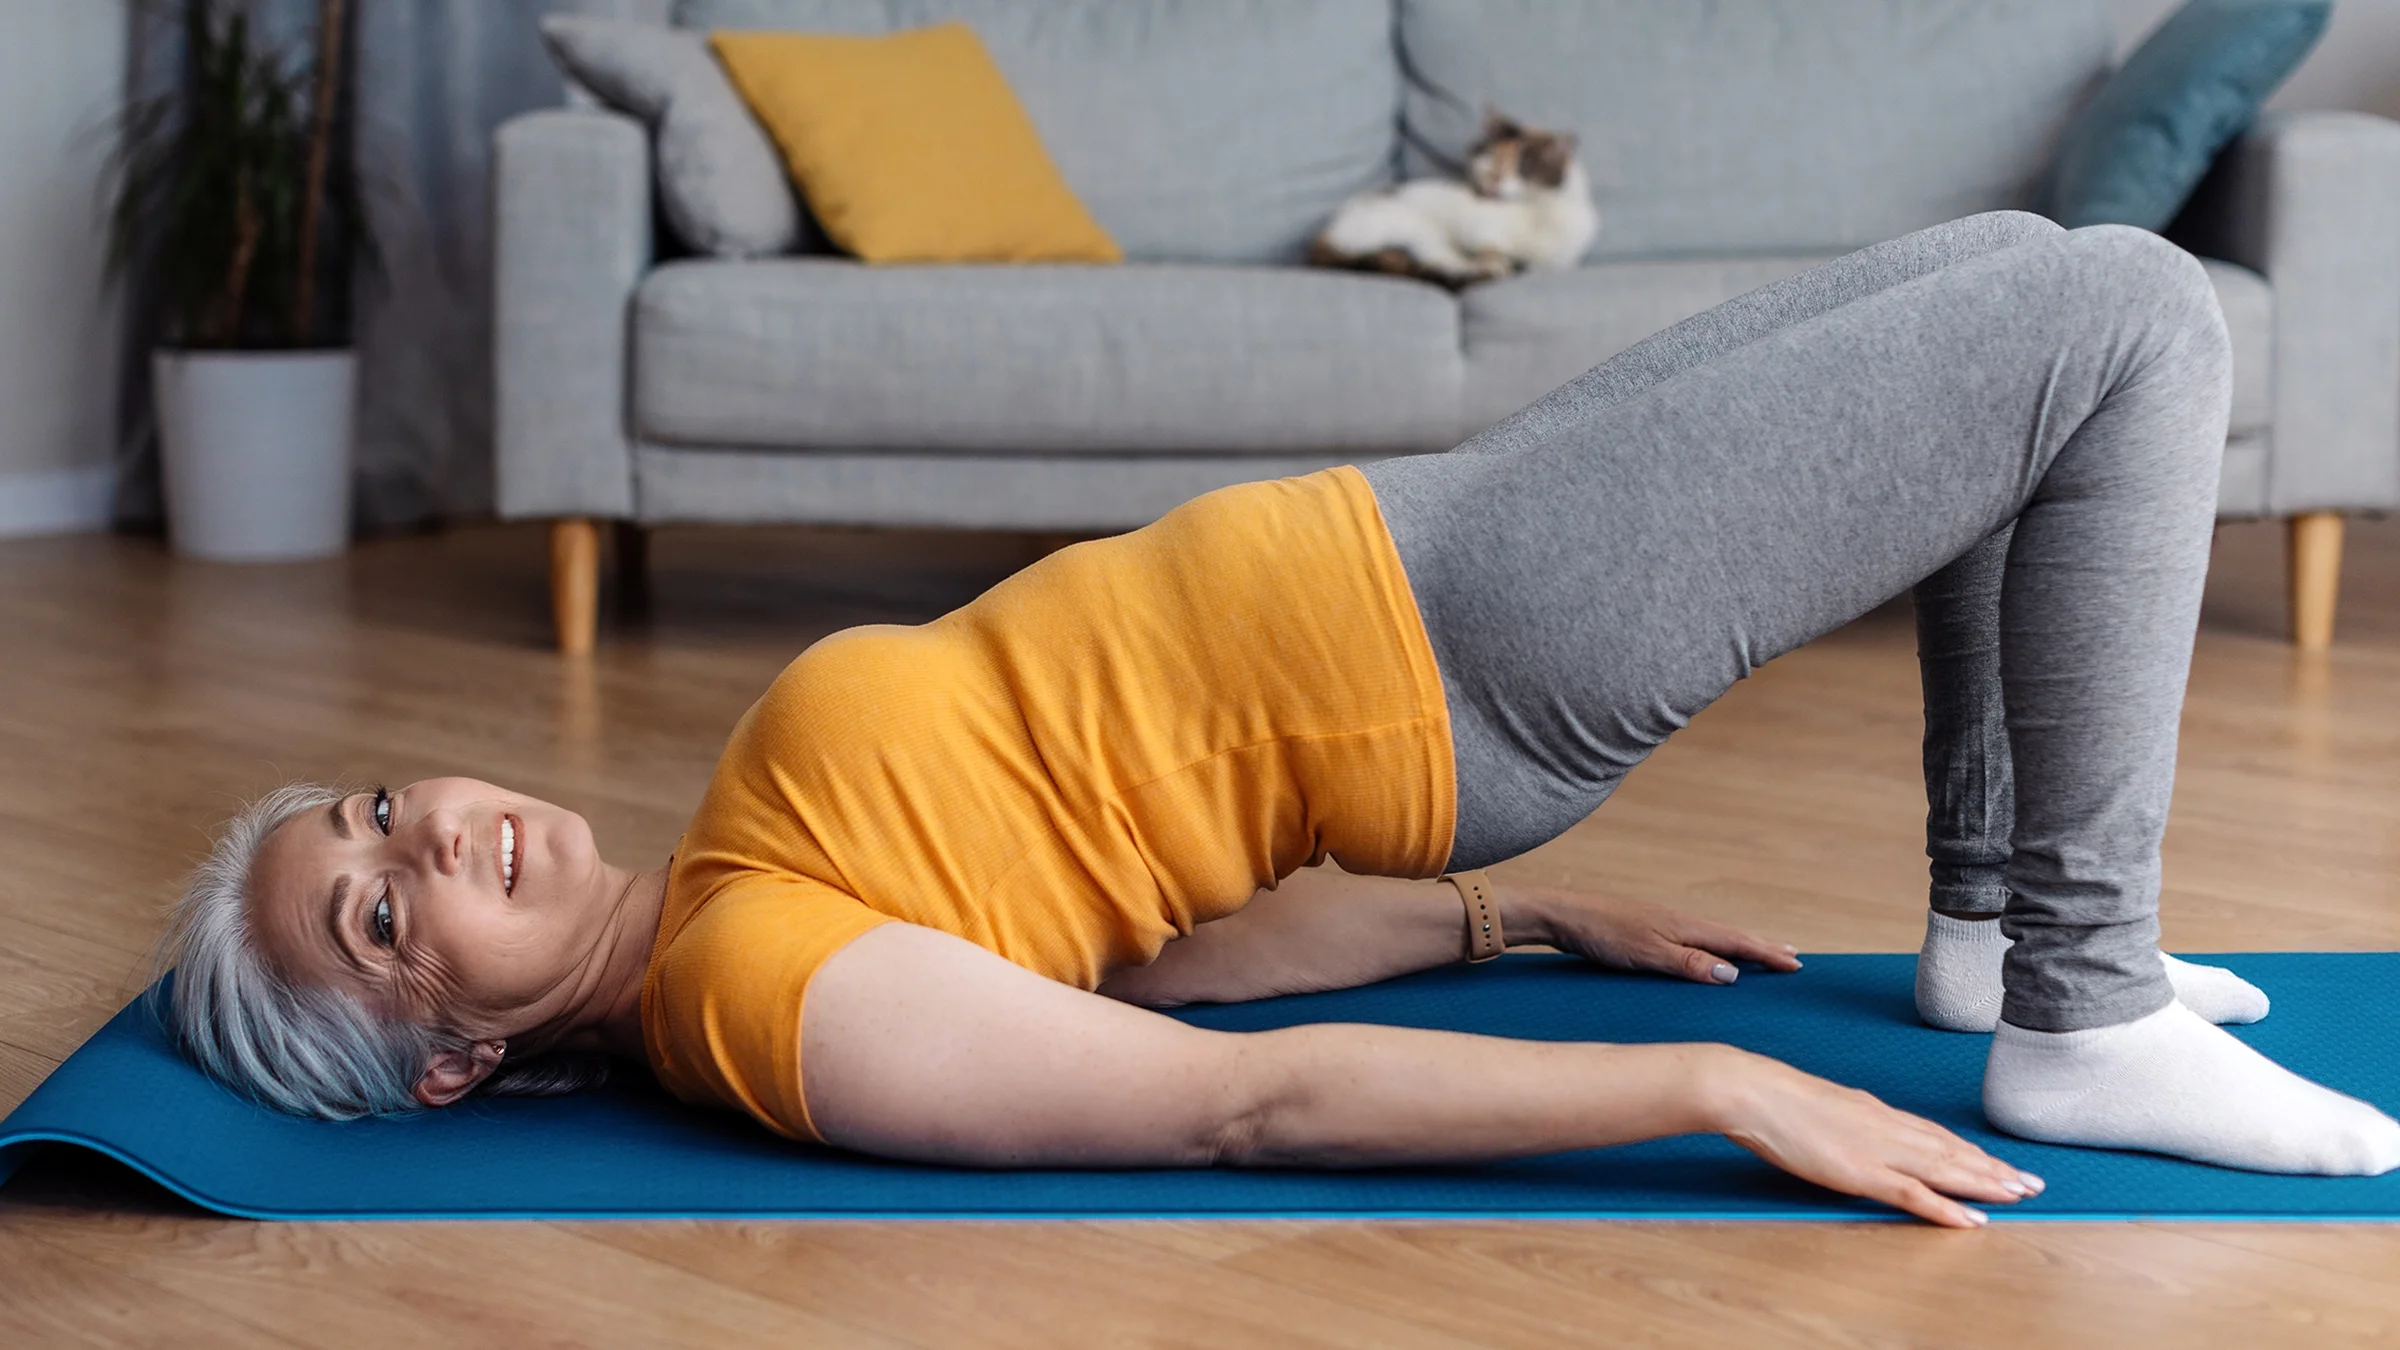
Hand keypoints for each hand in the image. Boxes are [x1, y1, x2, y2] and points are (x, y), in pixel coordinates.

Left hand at [1515, 885, 1802, 984]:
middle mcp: (1682, 923)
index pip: (1738, 942)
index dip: (1767, 954)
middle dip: (1763, 947)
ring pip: (1715, 937)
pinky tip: (1712, 954)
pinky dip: (1717, 947)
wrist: (1564, 915)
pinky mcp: (1652, 931)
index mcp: (1687, 927)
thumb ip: (1689, 963)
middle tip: (1793, 957)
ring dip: (1742, 946)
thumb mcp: (1647, 953)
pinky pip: (1697, 940)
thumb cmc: (1602, 933)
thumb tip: (1733, 974)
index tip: (1798, 965)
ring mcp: (1667, 925)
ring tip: (1763, 953)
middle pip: (1732, 935)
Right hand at [1705, 1048, 2041, 1226]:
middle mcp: (1886, 1127)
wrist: (1752, 1091)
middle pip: (1951, 1151)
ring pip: (1945, 1169)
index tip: (1999, 1161)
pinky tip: (1973, 1220)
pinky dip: (1947, 1208)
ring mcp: (1877, 1149)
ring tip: (2019, 1195)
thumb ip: (1845, 1119)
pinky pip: (1914, 1194)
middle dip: (1993, 1168)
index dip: (1970, 1150)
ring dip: (1985, 1183)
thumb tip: (1854, 1128)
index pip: (1935, 1134)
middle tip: (2032, 1183)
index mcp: (1875, 1111)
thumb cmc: (1774, 1098)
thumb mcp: (1819, 1105)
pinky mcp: (1861, 1171)